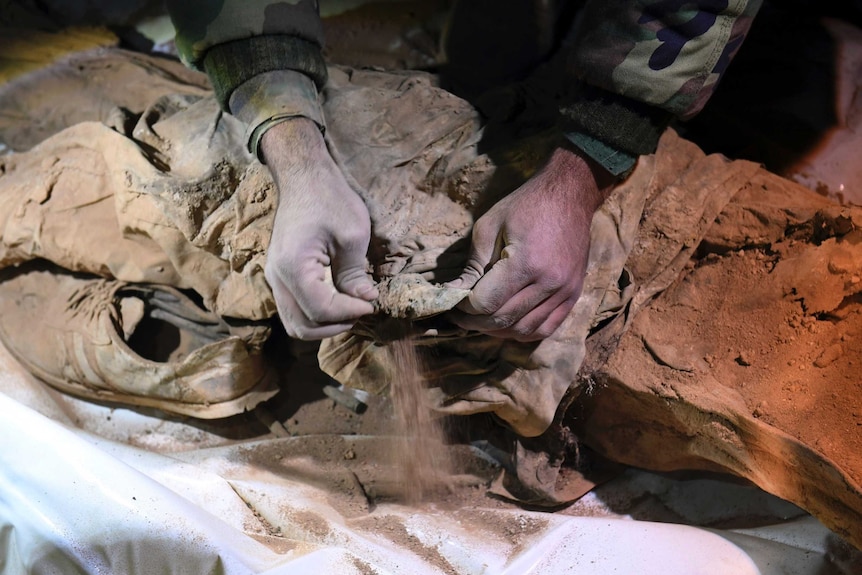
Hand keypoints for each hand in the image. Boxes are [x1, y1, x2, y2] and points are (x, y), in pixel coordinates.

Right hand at [260, 118, 377, 339]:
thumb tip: (366, 302)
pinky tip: (338, 301)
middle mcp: (276, 277)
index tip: (372, 303)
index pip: (320, 310)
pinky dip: (315, 315)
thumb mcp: (352, 234)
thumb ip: (355, 274)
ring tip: (351, 310)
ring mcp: (274, 277)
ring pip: (295, 322)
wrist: (304, 177)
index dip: (350, 312)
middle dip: (336, 325)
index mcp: (293, 266)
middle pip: (302, 325)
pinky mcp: (280, 275)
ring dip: (324, 325)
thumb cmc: (329, 198)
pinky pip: (294, 308)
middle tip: (362, 310)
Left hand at [447, 146, 614, 340]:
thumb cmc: (525, 205)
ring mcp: (565, 291)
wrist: (570, 194)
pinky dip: (523, 332)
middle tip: (460, 316)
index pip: (486, 303)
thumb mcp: (489, 227)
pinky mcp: (573, 295)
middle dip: (475, 322)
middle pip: (503, 319)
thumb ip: (472, 265)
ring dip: (498, 330)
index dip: (464, 309)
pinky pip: (546, 328)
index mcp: (526, 262)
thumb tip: (454, 293)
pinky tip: (507, 324)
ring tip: (481, 320)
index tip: (453, 303)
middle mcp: (549, 282)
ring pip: (524, 330)